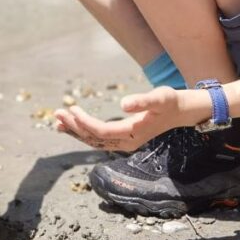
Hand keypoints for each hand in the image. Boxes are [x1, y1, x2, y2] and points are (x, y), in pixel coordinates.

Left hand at [53, 87, 210, 150]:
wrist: (183, 111)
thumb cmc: (172, 102)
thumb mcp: (161, 97)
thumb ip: (143, 100)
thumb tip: (123, 104)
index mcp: (133, 134)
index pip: (101, 132)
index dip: (84, 122)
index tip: (71, 109)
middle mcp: (126, 142)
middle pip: (94, 138)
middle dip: (74, 127)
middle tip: (57, 113)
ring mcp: (124, 142)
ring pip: (94, 140)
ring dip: (75, 131)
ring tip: (57, 120)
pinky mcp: (123, 137)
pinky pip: (99, 138)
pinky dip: (83, 132)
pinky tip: (70, 126)